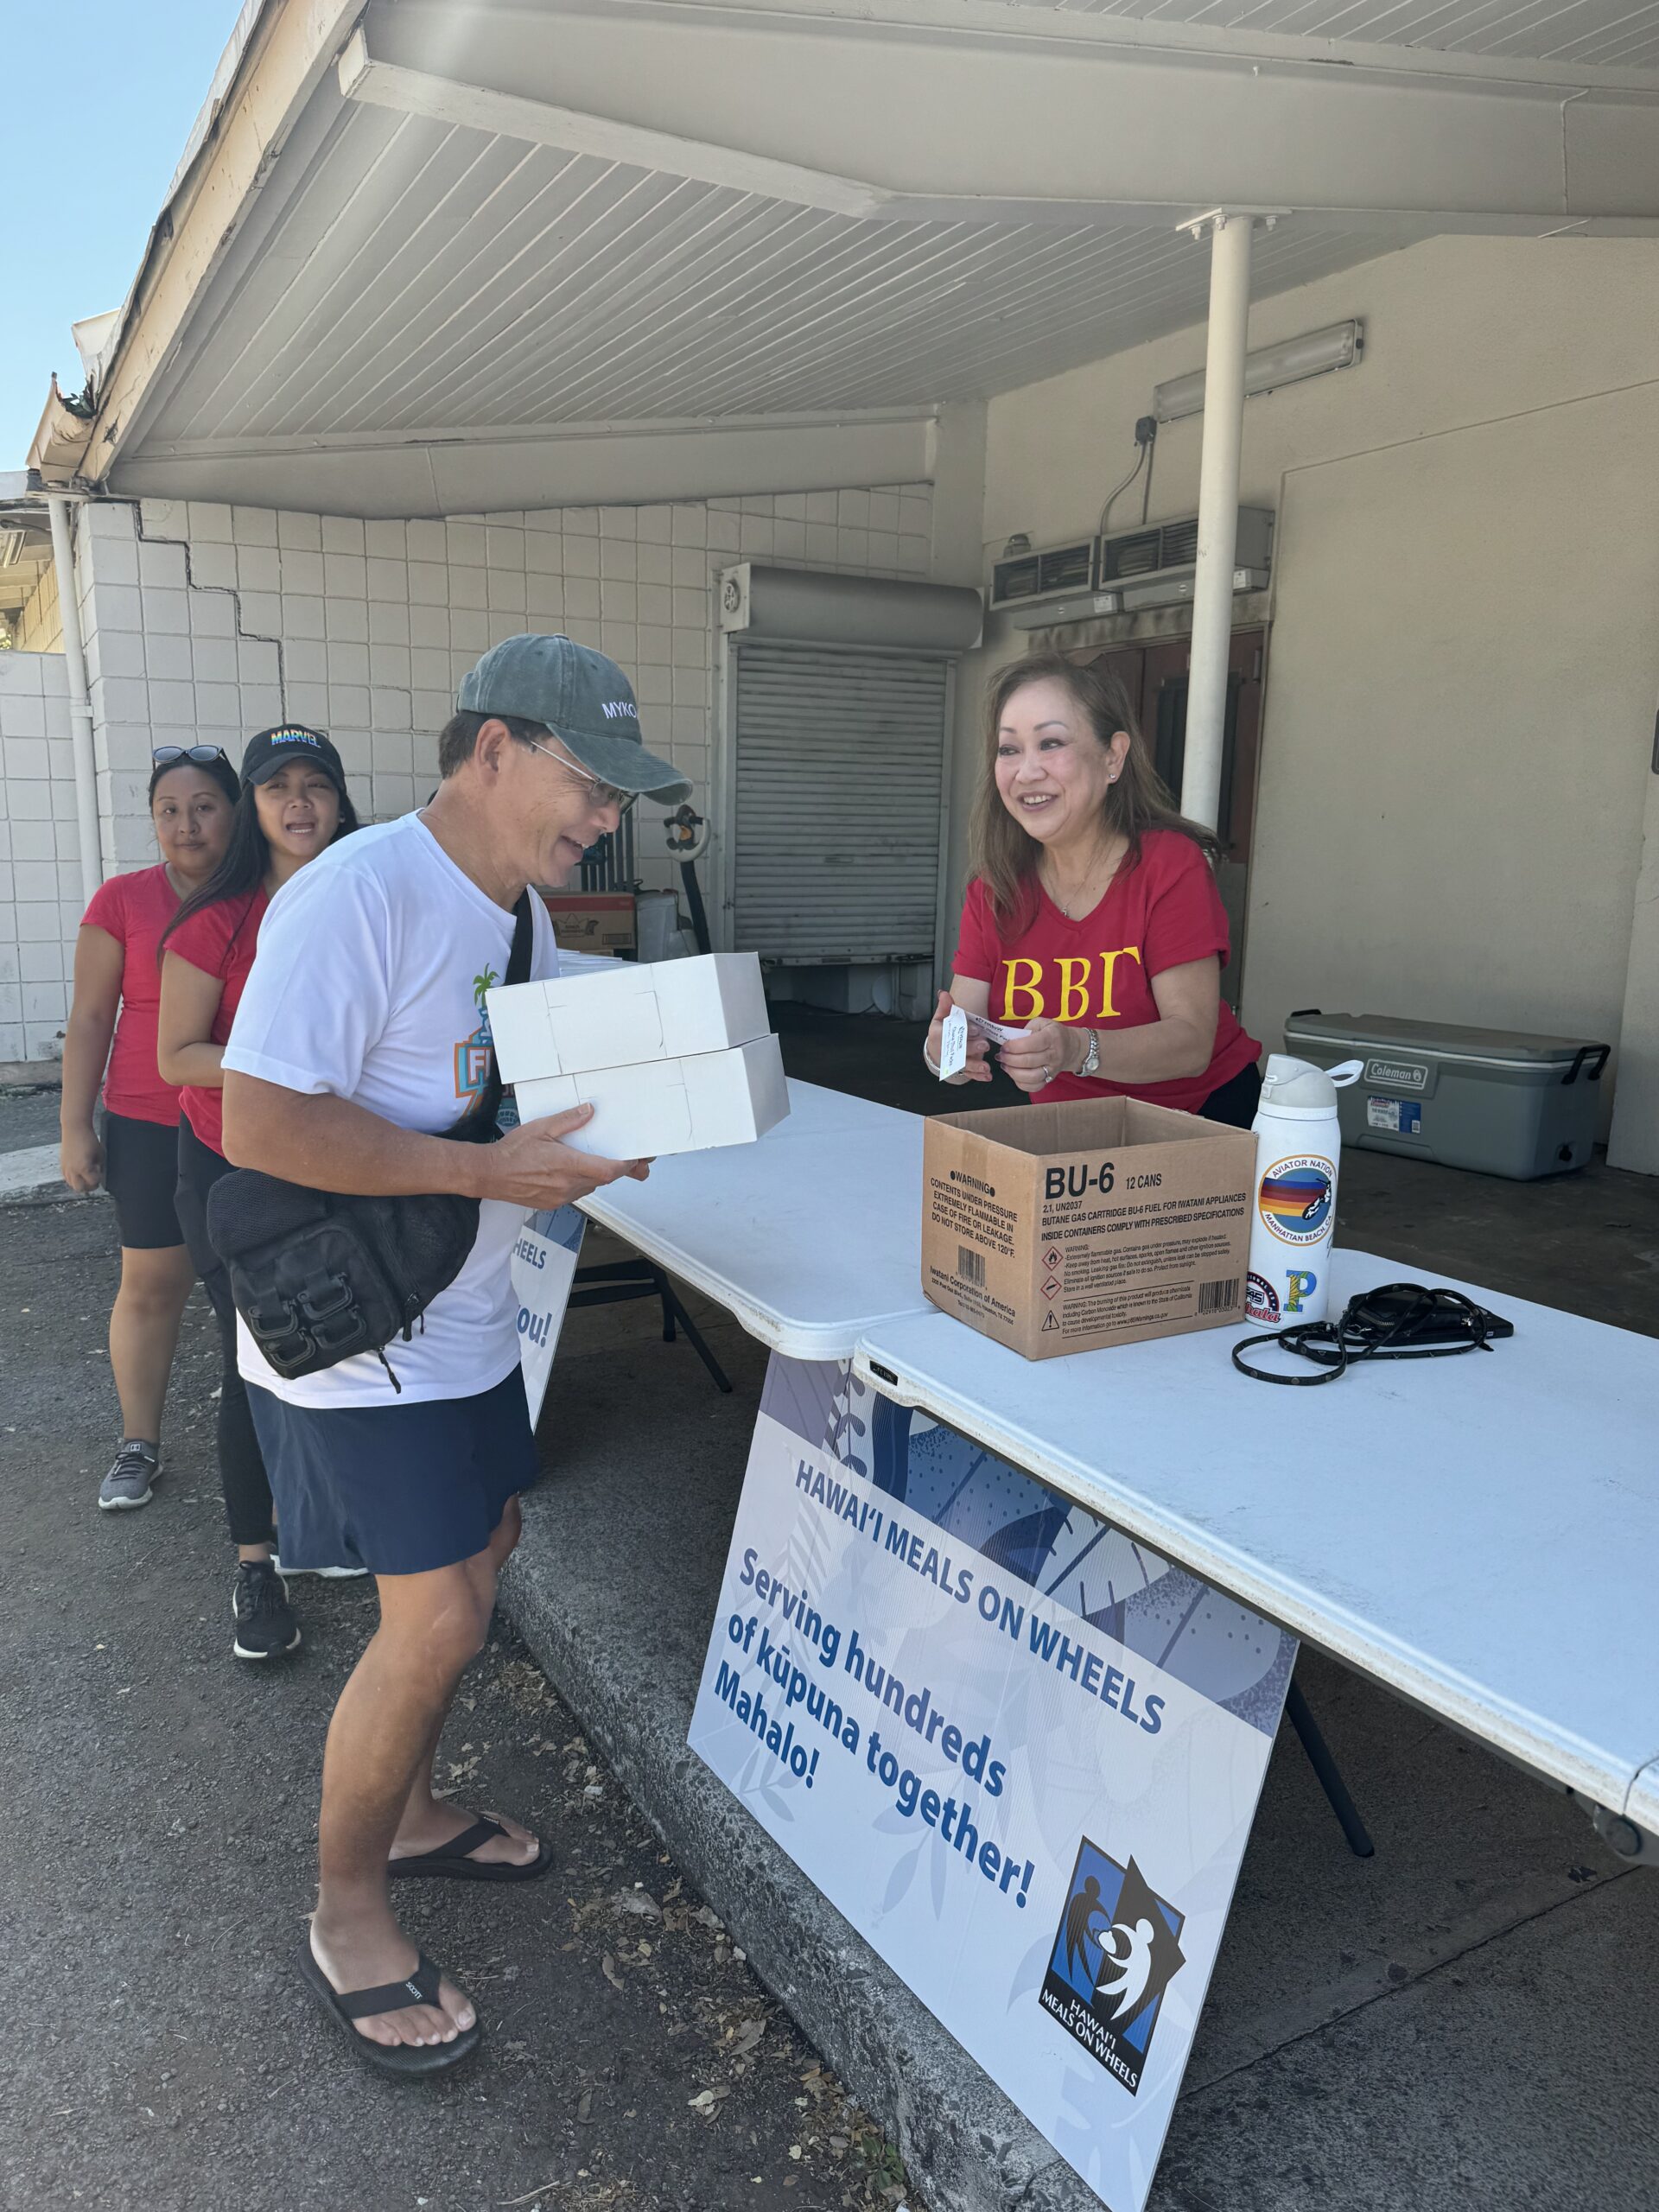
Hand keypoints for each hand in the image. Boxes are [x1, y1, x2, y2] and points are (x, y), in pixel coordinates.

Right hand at [60, 1126, 104, 1192]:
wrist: (75, 1128)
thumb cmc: (89, 1139)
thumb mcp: (100, 1154)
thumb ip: (99, 1166)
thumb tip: (99, 1173)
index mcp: (84, 1168)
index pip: (93, 1182)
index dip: (99, 1180)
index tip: (100, 1175)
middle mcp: (73, 1170)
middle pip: (80, 1188)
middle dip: (89, 1186)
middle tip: (95, 1181)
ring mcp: (66, 1168)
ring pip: (72, 1184)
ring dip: (80, 1183)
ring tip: (87, 1177)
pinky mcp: (61, 1164)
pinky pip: (66, 1177)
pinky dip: (73, 1178)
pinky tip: (79, 1173)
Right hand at [480, 1105, 649, 1208]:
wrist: (489, 1174)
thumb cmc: (512, 1152)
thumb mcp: (541, 1127)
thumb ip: (568, 1120)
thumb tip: (589, 1111)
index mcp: (568, 1165)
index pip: (608, 1170)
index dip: (626, 1166)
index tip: (636, 1160)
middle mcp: (567, 1184)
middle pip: (603, 1180)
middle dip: (617, 1170)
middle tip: (631, 1162)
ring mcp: (560, 1197)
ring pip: (590, 1187)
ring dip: (598, 1176)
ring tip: (599, 1162)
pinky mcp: (553, 1203)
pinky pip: (576, 1194)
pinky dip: (581, 1183)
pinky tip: (575, 1173)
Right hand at [925, 990, 992, 1084]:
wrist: (935, 1052)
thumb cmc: (941, 1032)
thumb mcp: (940, 1018)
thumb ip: (945, 1007)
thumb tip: (944, 993)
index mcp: (940, 1035)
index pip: (952, 1032)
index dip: (965, 1031)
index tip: (977, 1030)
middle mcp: (947, 1050)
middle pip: (959, 1050)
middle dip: (972, 1048)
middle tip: (985, 1045)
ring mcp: (954, 1062)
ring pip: (964, 1065)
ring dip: (976, 1066)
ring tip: (987, 1067)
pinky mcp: (961, 1070)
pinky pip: (969, 1074)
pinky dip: (978, 1077)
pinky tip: (987, 1076)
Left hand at [995, 1017, 1081, 1094]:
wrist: (1071, 1047)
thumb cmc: (1053, 1033)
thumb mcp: (1042, 1023)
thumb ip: (1027, 1029)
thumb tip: (1010, 1040)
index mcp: (1051, 1037)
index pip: (1031, 1044)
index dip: (1014, 1046)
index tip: (1004, 1046)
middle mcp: (1053, 1055)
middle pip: (1028, 1062)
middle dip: (1009, 1059)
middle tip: (1001, 1055)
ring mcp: (1052, 1070)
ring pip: (1030, 1077)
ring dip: (1013, 1072)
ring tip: (1005, 1065)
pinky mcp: (1049, 1079)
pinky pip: (1034, 1087)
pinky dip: (1020, 1083)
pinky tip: (1014, 1074)